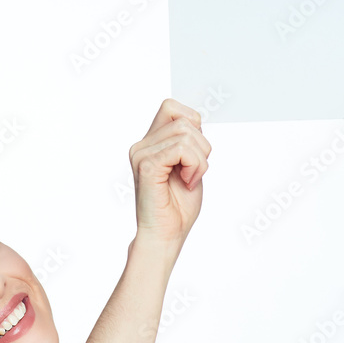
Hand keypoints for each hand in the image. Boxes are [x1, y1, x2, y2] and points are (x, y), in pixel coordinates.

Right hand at [128, 98, 211, 248]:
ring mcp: (141, 154)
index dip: (192, 124)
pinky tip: (186, 182)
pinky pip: (181, 149)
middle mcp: (141, 145)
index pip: (172, 107)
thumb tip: (195, 119)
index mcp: (150, 142)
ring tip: (189, 179)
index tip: (193, 155)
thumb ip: (188, 140)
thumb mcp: (189, 164)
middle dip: (202, 148)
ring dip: (199, 160)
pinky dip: (194, 166)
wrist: (166, 235)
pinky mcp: (146, 165)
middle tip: (193, 173)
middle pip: (185, 121)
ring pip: (186, 134)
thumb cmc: (177, 206)